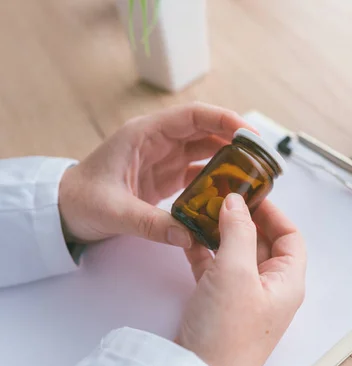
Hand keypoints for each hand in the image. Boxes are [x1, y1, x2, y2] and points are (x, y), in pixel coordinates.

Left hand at [58, 103, 253, 247]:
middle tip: (262, 157)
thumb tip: (190, 236)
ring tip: (255, 174)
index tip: (249, 133)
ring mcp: (165, 158)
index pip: (192, 116)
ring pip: (206, 150)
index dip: (223, 120)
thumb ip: (151, 223)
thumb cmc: (80, 200)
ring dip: (230, 159)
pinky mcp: (168, 176)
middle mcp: (159, 141)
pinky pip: (199, 172)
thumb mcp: (114, 212)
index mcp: (145, 134)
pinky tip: (232, 192)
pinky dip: (217, 179)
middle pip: (206, 131)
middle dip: (236, 140)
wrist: (63, 210)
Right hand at [176, 194, 306, 365]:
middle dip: (244, 220)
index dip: (273, 213)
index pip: (290, 237)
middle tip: (222, 199)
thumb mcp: (235, 272)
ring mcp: (245, 298)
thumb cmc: (226, 333)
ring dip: (222, 234)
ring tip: (203, 213)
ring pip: (238, 255)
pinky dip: (206, 254)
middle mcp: (270, 288)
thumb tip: (236, 202)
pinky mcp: (221, 306)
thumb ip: (237, 231)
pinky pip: (217, 271)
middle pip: (263, 243)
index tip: (252, 194)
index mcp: (286, 281)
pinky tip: (190, 239)